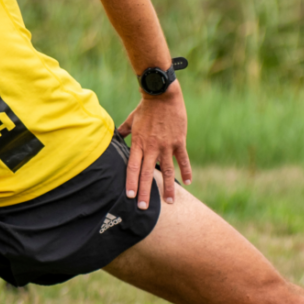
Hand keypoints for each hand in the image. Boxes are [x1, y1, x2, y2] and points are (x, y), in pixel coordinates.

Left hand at [116, 85, 191, 209]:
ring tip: (170, 202)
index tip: (130, 197)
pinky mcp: (179, 141)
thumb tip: (115, 137)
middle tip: (144, 208)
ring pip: (167, 171)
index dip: (131, 183)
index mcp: (138, 143)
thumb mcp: (130, 120)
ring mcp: (166, 145)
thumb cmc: (145, 108)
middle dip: (146, 192)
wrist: (162, 95)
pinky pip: (183, 160)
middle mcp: (152, 147)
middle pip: (147, 174)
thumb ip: (123, 131)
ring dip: (168, 187)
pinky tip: (188, 182)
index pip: (133, 168)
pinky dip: (186, 171)